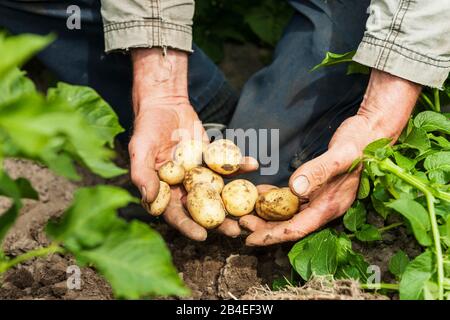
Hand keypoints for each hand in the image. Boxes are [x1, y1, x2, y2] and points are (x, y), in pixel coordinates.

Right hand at [130, 48, 257, 240]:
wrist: (165, 103)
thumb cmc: (147, 127)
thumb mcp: (140, 149)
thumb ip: (142, 173)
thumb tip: (149, 199)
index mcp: (165, 191)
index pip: (176, 214)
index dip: (188, 227)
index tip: (203, 236)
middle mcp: (184, 187)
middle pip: (202, 209)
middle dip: (219, 221)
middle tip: (236, 230)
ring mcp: (200, 174)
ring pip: (219, 192)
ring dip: (235, 201)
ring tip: (253, 209)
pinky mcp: (213, 159)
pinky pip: (228, 165)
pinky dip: (240, 165)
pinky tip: (253, 164)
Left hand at [240, 70, 421, 245]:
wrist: (370, 133)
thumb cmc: (357, 144)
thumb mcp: (339, 156)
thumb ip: (318, 171)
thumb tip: (294, 188)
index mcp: (329, 206)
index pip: (297, 228)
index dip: (272, 235)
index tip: (251, 239)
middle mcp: (324, 206)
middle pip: (290, 224)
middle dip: (265, 227)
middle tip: (241, 223)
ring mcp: (321, 197)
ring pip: (290, 213)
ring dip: (268, 213)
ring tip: (245, 211)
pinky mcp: (317, 187)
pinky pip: (293, 198)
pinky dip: (276, 197)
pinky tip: (261, 192)